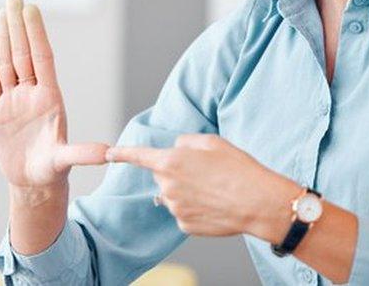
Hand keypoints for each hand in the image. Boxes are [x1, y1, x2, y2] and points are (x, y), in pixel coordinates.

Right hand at [0, 0, 107, 189]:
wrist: (32, 182)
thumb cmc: (52, 169)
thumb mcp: (66, 160)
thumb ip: (82, 154)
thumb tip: (107, 153)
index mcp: (49, 97)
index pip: (41, 57)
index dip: (36, 33)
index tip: (32, 9)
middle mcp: (31, 93)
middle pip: (22, 53)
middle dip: (18, 26)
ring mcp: (12, 100)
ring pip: (6, 62)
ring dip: (4, 37)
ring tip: (3, 11)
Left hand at [105, 134, 299, 238]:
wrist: (258, 203)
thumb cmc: (238, 169)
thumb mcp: (212, 142)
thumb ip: (185, 142)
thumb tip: (176, 149)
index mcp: (171, 161)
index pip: (139, 156)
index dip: (122, 153)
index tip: (110, 154)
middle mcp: (167, 186)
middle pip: (162, 175)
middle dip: (176, 171)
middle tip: (205, 172)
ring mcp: (175, 207)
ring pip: (172, 194)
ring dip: (186, 190)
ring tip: (214, 189)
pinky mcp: (184, 225)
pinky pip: (183, 212)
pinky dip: (195, 208)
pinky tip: (214, 205)